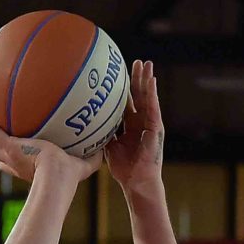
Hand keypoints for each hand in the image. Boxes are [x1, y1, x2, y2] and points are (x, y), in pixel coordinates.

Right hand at [0, 115, 100, 184]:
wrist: (56, 178)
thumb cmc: (70, 177)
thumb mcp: (85, 165)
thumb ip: (94, 156)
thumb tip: (106, 146)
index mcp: (32, 170)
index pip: (18, 167)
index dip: (13, 162)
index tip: (12, 154)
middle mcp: (18, 165)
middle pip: (1, 158)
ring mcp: (12, 157)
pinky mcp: (10, 148)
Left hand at [105, 60, 164, 195]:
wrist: (137, 181)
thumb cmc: (124, 168)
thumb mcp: (109, 147)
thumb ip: (103, 133)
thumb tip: (87, 125)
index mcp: (131, 126)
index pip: (128, 102)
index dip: (124, 89)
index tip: (119, 74)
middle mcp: (141, 122)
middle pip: (139, 96)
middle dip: (137, 78)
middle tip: (136, 61)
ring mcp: (150, 124)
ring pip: (148, 97)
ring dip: (147, 80)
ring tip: (146, 64)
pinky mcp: (156, 128)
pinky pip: (154, 107)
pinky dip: (153, 93)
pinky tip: (152, 80)